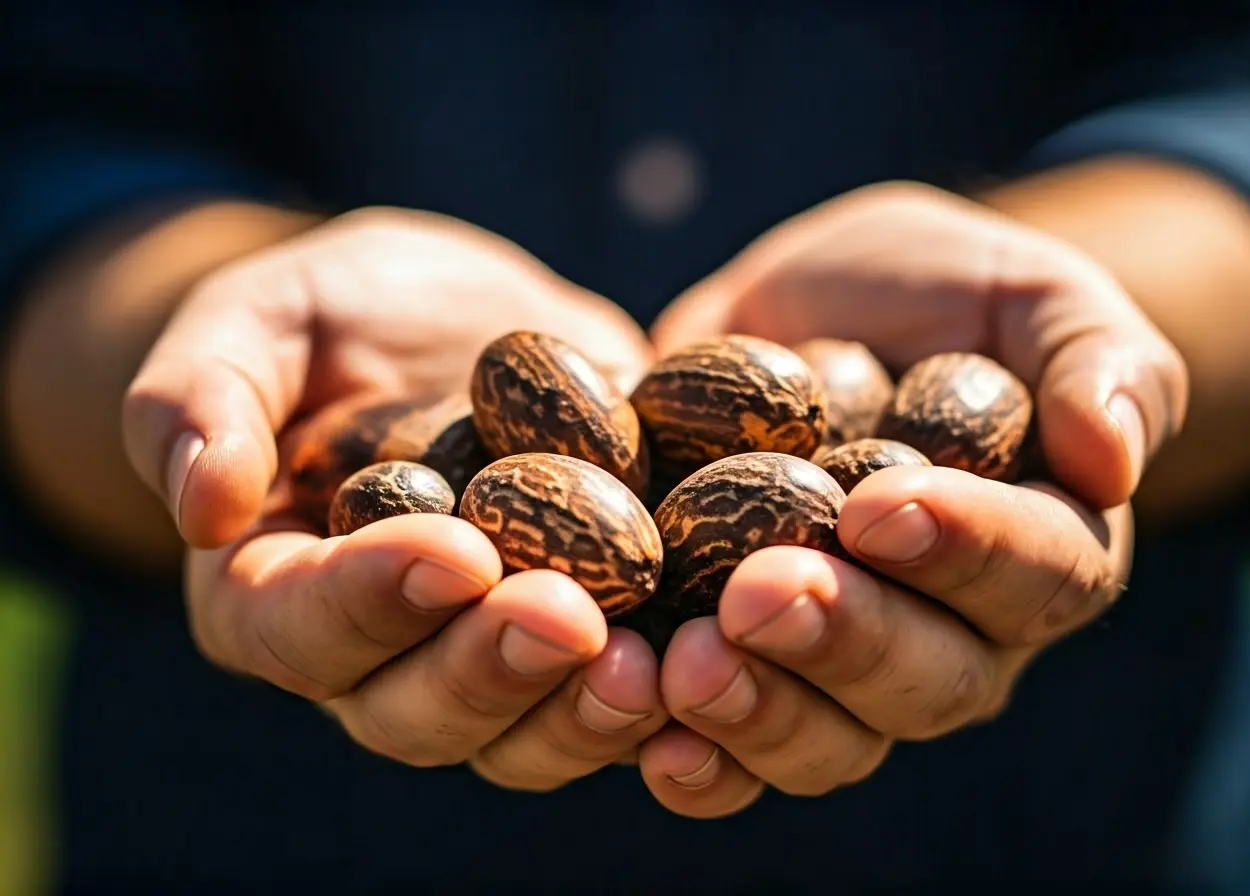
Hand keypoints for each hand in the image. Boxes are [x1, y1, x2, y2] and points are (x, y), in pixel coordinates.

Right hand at [122, 207, 667, 788]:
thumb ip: (201, 396)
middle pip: (416, 709)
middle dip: (492, 670)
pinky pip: (616, 699)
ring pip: (523, 732)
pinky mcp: (586, 639)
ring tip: (653, 664)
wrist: (464, 320)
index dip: (369, 603)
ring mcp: (486, 657)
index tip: (452, 552)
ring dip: (585, 712)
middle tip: (568, 617)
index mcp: (277, 590)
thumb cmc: (339, 314)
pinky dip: (669, 697)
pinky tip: (719, 652)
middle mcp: (381, 652)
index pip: (298, 628)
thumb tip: (202, 505)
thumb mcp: (260, 318)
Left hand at [637, 182, 1186, 817]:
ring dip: (759, 712)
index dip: (965, 551)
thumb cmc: (940, 296)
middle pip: (925, 681)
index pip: (1035, 576)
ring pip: (829, 739)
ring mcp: (845, 668)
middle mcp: (953, 635)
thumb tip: (1113, 455)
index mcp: (1040, 552)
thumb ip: (1093, 358)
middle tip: (758, 592)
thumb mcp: (1026, 292)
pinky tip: (643, 737)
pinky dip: (694, 758)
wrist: (819, 315)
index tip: (880, 506)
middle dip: (843, 641)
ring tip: (684, 664)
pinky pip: (732, 752)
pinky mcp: (747, 669)